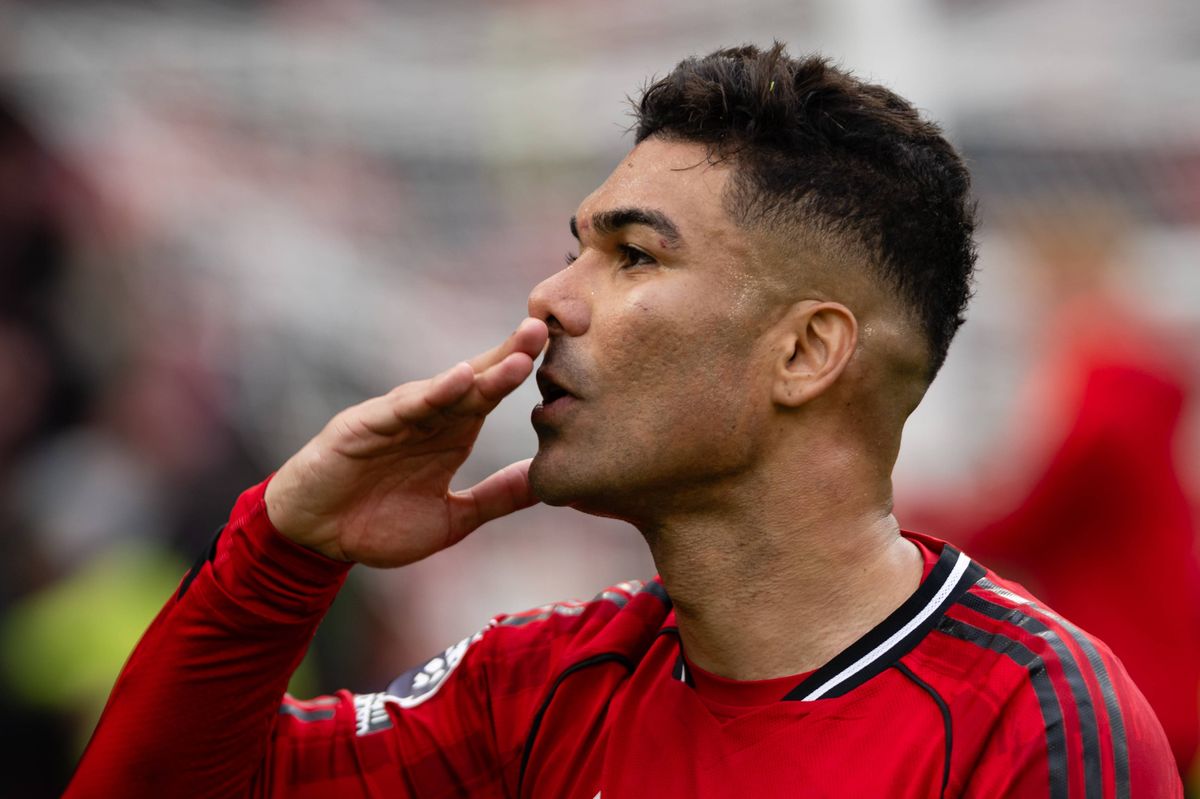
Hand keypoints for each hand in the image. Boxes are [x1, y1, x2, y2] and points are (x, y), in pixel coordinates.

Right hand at [263, 318, 548, 566]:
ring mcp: (397, 418)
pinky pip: (403, 407)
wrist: (315, 539)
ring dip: (482, 372)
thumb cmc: (377, 525)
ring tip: (520, 356)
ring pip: (446, 389)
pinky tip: (459, 378)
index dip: (523, 374)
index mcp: (452, 433)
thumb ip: (497, 497)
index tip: (562, 353)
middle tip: (546, 331)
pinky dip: (431, 393)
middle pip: (476, 380)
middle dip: (510, 355)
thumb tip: (546, 480)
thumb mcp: (453, 519)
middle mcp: (429, 418)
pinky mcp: (364, 426)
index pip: (493, 395)